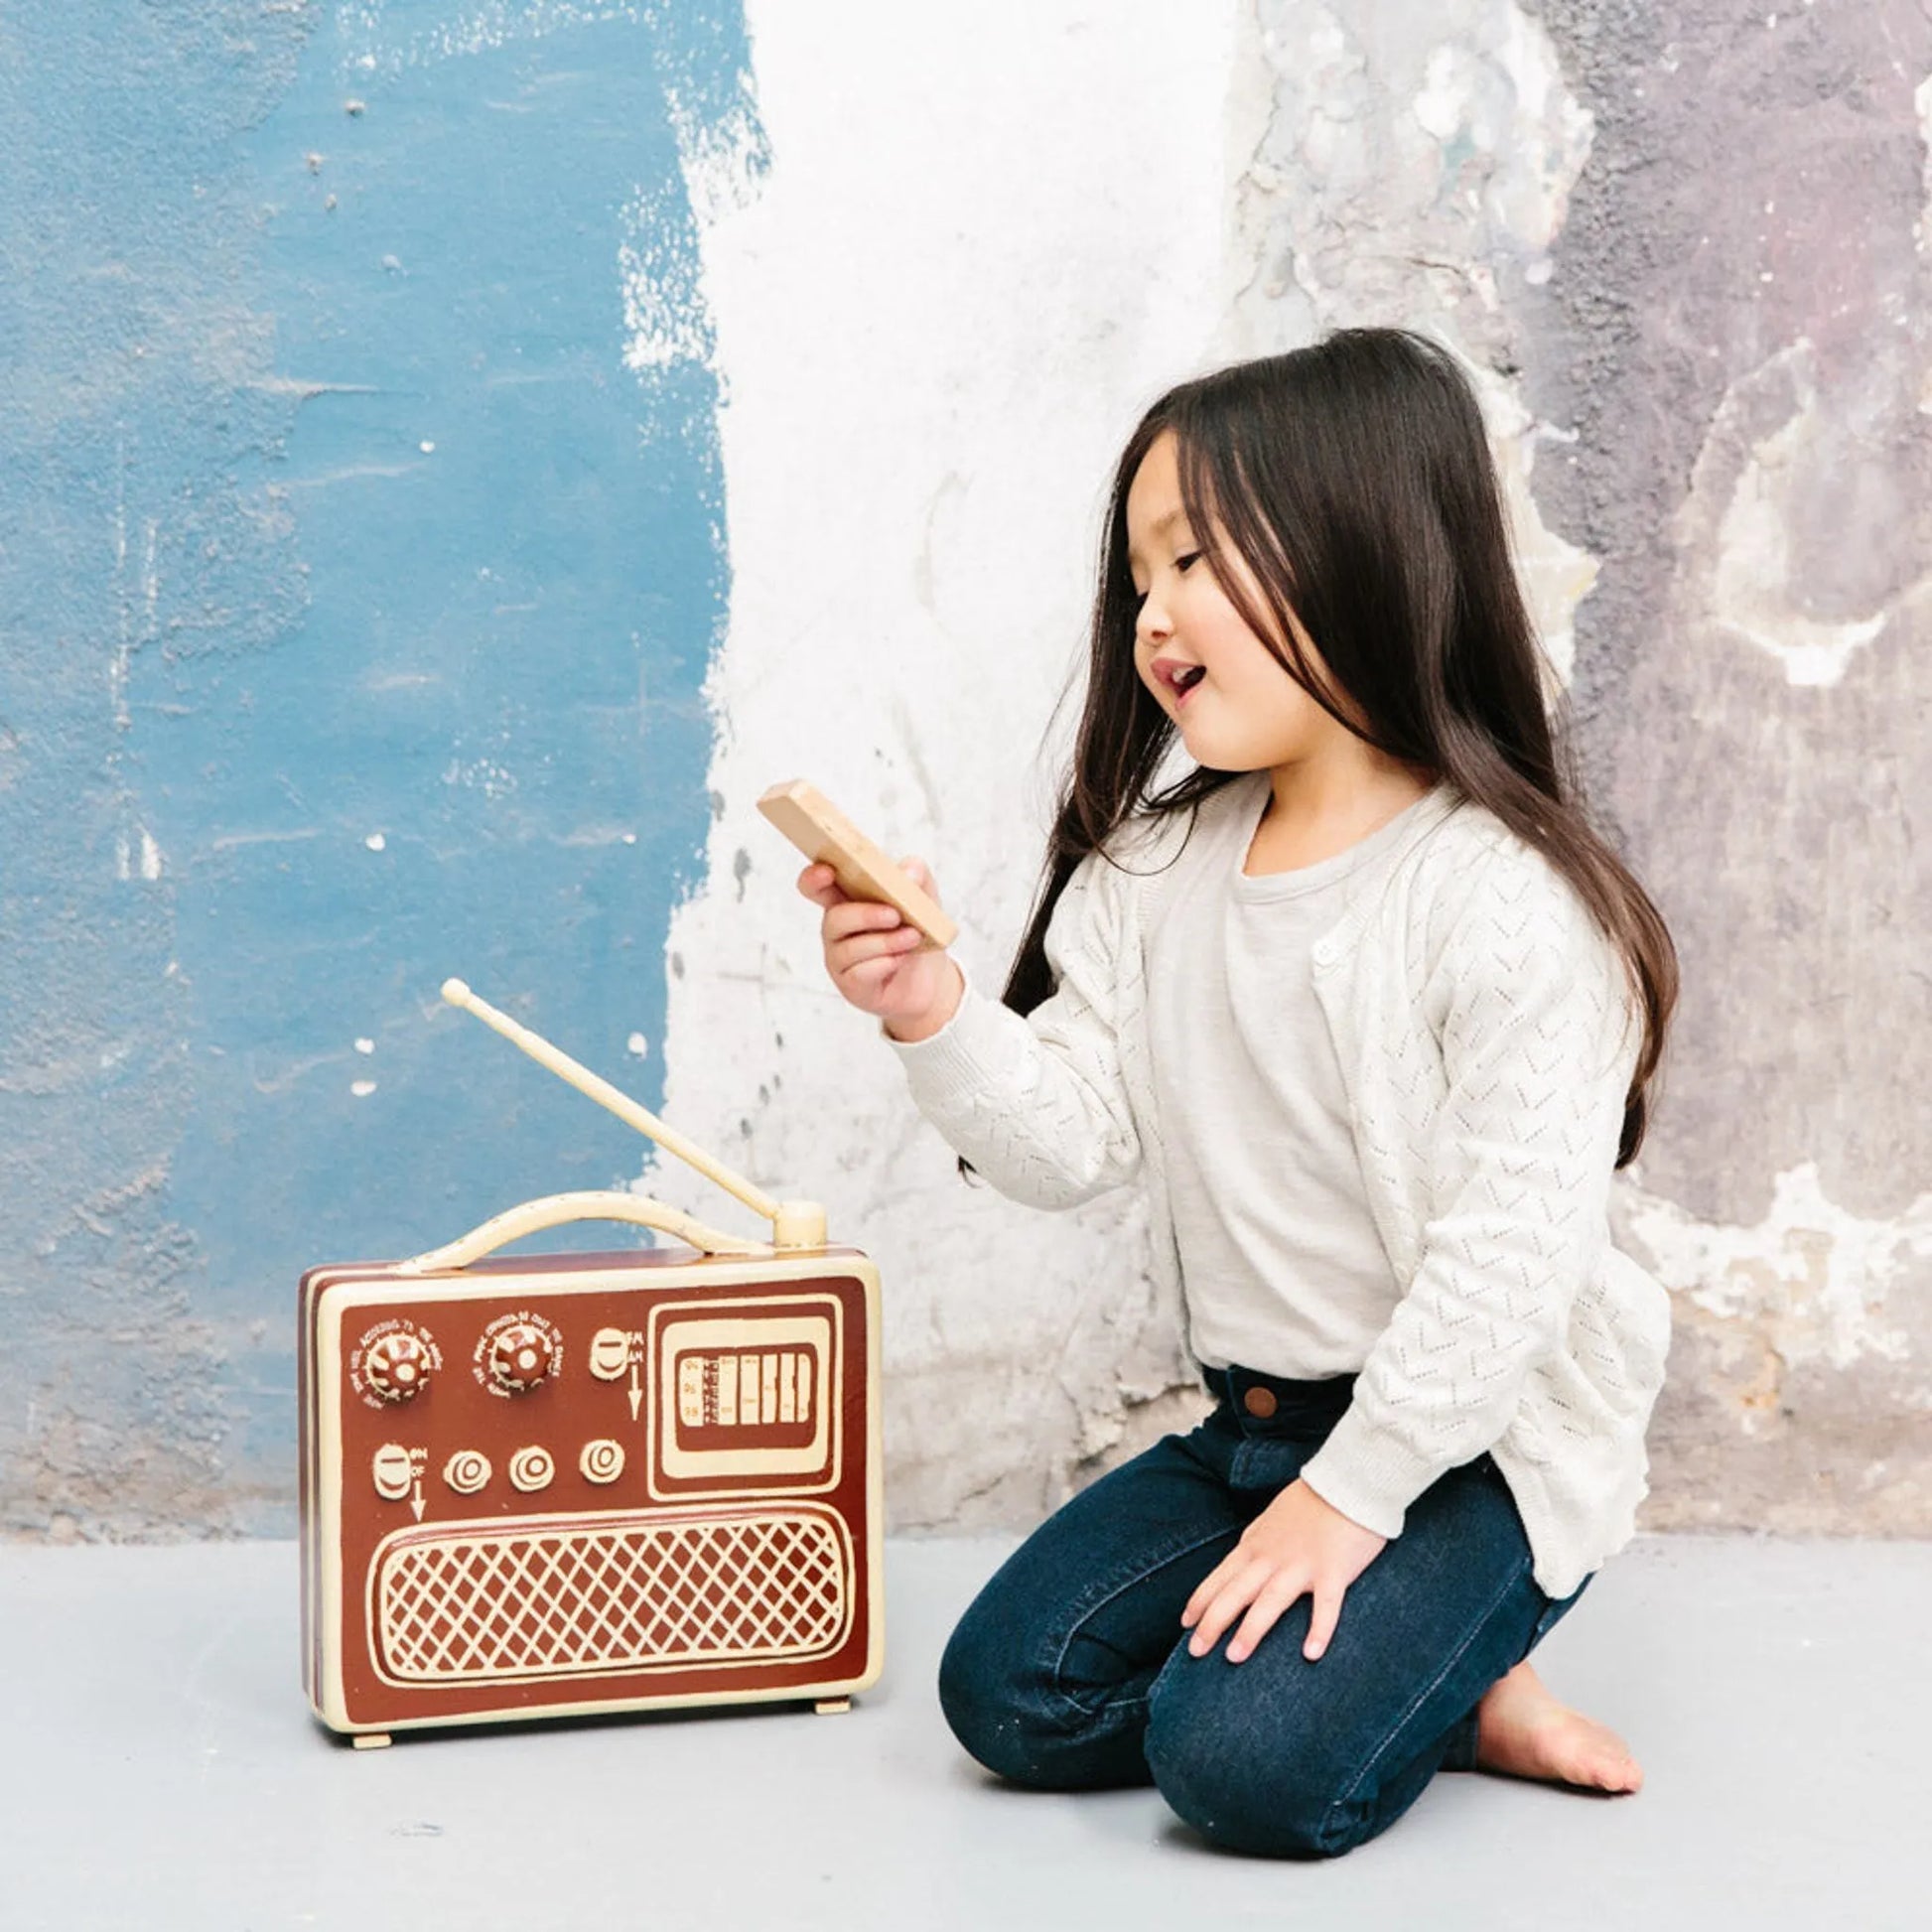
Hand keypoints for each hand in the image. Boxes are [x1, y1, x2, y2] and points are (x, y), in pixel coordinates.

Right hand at [797, 857, 961, 1039]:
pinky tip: (900, 959)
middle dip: (865, 915)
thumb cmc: (917, 931)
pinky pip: (860, 973)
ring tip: (913, 937)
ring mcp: (840, 958)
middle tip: (895, 915)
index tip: (827, 872)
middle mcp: (837, 929)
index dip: (813, 878)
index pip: (816, 887)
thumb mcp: (924, 898)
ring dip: (885, 942)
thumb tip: (910, 872)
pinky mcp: (850, 984)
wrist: (931, 978)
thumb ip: (916, 876)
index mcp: (846, 900)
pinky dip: (884, 964)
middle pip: (834, 918)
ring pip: (849, 948)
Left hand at [1181, 1478, 1386, 1664]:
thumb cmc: (1310, 1503)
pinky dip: (1319, 1629)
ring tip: (1234, 1658)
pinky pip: (1326, 1605)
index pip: (1220, 1577)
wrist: (1348, 1483)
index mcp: (1255, 1546)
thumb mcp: (1270, 1520)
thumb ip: (1254, 1544)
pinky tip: (1310, 1654)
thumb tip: (1236, 1565)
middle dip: (1212, 1623)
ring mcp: (1302, 1565)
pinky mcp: (1334, 1571)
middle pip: (1236, 1593)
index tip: (1184, 1624)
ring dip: (1251, 1630)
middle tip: (1194, 1652)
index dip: (1200, 1601)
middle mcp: (1272, 1557)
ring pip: (1270, 1601)